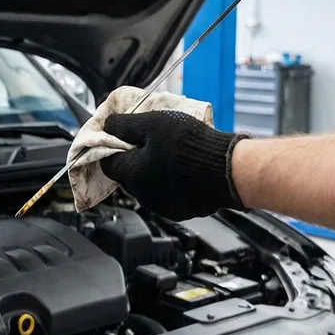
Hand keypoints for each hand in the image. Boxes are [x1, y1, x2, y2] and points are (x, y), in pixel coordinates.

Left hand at [100, 111, 246, 220]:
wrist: (227, 169)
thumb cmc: (189, 145)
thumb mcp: (152, 123)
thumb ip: (125, 125)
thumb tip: (108, 125)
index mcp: (133, 175)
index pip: (108, 163)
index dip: (113, 148)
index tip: (123, 136)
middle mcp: (143, 196)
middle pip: (129, 175)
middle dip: (136, 159)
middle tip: (153, 141)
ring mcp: (162, 207)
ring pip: (149, 186)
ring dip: (154, 171)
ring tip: (173, 153)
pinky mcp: (181, 211)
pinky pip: (168, 195)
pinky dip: (171, 183)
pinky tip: (185, 169)